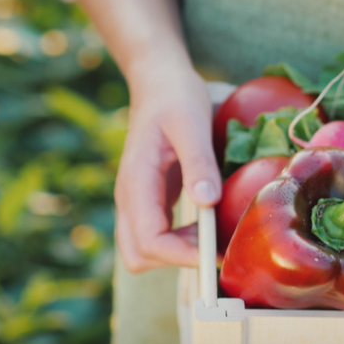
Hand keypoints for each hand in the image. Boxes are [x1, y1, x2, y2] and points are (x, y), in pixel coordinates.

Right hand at [115, 64, 219, 272]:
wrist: (158, 82)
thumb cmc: (175, 97)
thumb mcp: (191, 123)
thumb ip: (198, 161)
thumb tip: (206, 200)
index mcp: (136, 181)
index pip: (148, 240)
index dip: (180, 255)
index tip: (214, 252)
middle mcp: (130, 198)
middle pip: (138, 256)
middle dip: (176, 260)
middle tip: (213, 241)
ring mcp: (136, 202)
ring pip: (143, 252)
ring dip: (178, 253)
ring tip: (213, 231)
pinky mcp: (149, 201)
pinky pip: (156, 237)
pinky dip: (179, 242)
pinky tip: (207, 223)